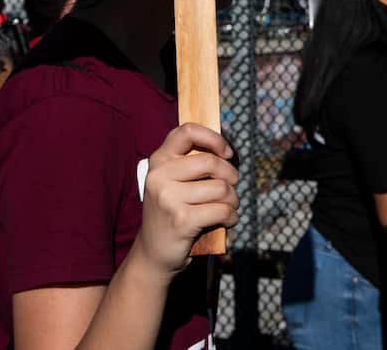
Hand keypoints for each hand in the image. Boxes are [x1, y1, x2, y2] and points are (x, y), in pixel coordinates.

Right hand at [133, 123, 238, 280]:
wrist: (153, 254)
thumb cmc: (173, 212)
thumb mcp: (172, 182)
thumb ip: (191, 163)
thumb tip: (226, 150)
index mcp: (159, 160)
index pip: (188, 131)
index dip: (214, 138)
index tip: (226, 153)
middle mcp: (159, 176)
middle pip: (212, 162)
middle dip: (231, 177)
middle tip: (230, 189)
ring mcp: (168, 198)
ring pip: (221, 189)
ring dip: (233, 201)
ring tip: (227, 208)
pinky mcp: (181, 220)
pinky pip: (222, 211)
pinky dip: (232, 217)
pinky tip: (226, 222)